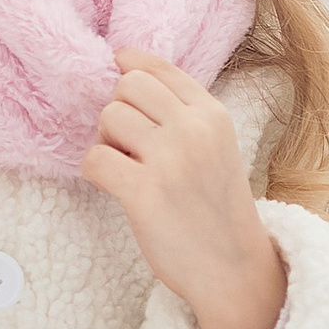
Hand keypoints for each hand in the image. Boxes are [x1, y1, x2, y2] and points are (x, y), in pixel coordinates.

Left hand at [81, 49, 285, 328]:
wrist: (234, 270)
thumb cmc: (214, 205)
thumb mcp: (214, 145)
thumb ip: (179, 106)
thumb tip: (122, 58)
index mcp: (213, 115)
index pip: (157, 68)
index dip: (130, 73)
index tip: (124, 90)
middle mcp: (194, 131)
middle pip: (127, 86)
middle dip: (120, 112)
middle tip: (130, 146)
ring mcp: (170, 161)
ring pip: (109, 117)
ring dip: (107, 142)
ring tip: (127, 168)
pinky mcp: (144, 194)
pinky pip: (94, 158)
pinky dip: (96, 172)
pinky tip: (115, 188)